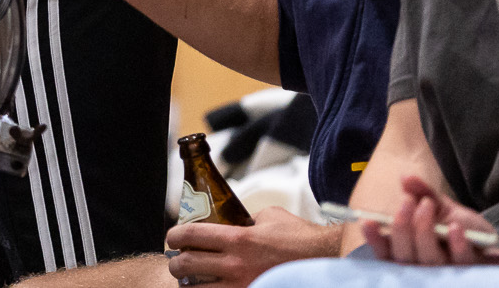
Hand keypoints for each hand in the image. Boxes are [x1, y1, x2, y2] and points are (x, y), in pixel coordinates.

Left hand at [165, 207, 341, 283]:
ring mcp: (243, 286)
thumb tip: (232, 221)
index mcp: (238, 238)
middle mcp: (236, 264)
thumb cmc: (300, 238)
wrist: (326, 261)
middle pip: (186, 265)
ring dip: (188, 286)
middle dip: (175, 264)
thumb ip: (246, 219)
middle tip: (177, 262)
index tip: (172, 238)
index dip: (174, 236)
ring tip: (188, 282)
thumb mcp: (269, 217)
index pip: (191, 235)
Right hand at [360, 174, 498, 264]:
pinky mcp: (470, 273)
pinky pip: (459, 260)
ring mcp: (446, 271)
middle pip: (403, 255)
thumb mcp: (441, 207)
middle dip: (402, 227)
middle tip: (408, 201)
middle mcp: (424, 266)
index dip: (375, 240)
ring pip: (427, 258)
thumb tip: (405, 178)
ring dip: (424, 230)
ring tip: (428, 204)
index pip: (387, 251)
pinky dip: (455, 243)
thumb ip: (423, 193)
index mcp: (411, 250)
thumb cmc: (462, 230)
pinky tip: (455, 227)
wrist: (497, 246)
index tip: (368, 222)